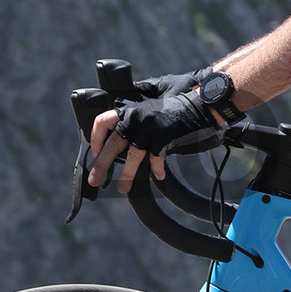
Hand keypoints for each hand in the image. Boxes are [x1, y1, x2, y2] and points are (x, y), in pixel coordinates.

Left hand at [89, 86, 227, 190]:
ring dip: (127, 174)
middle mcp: (135, 118)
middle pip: (113, 144)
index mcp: (128, 111)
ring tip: (123, 187)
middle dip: (102, 164)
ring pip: (133, 155)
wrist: (195, 104)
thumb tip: (118, 137)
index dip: (95, 138)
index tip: (95, 152)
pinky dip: (156, 168)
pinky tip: (158, 175)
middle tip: (95, 178)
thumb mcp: (147, 107)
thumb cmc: (171, 107)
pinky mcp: (163, 136)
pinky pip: (155, 157)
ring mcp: (149, 128)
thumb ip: (132, 118)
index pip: (102, 122)